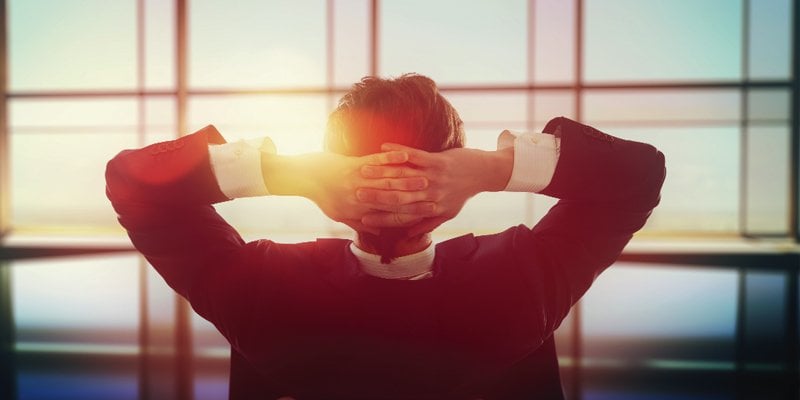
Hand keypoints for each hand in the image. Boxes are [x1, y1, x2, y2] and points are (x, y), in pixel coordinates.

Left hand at [262, 150, 431, 233]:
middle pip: (393, 199)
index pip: (389, 216)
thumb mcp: (338, 214)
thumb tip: (374, 229)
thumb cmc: (320, 195)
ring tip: (427, 176)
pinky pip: (376, 161)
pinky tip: (406, 155)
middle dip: (415, 197)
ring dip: (409, 178)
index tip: (427, 212)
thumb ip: (357, 222)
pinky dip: (392, 157)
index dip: (410, 215)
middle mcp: (360, 200)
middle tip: (434, 196)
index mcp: (358, 214)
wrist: (300, 177)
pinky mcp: (352, 165)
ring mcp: (357, 181)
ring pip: (388, 181)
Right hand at [356, 143, 512, 236]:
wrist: (483, 173)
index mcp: (431, 210)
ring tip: (362, 170)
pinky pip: (414, 156)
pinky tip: (382, 146)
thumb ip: (426, 224)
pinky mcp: (438, 161)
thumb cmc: (462, 193)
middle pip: (399, 199)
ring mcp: (434, 177)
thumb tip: (407, 236)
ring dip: (381, 173)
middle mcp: (431, 196)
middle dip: (376, 197)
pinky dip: (397, 151)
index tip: (363, 219)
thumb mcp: (447, 213)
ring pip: (403, 177)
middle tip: (355, 194)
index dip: (382, 219)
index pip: (402, 217)